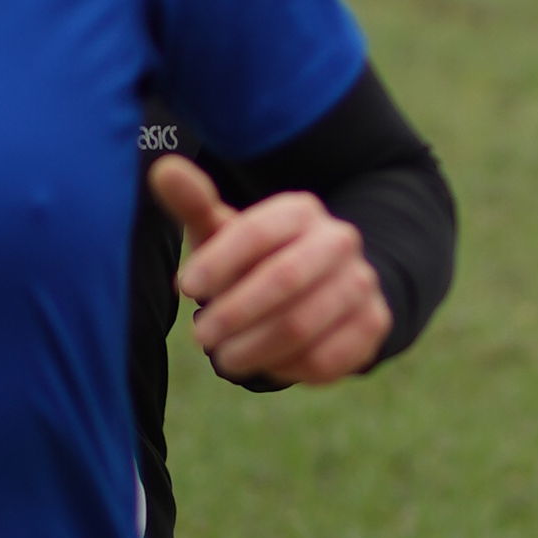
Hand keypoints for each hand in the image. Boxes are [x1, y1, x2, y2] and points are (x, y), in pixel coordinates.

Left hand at [150, 160, 390, 390]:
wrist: (325, 288)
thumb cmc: (256, 261)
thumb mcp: (225, 232)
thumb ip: (194, 204)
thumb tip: (163, 170)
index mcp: (300, 211)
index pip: (256, 232)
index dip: (217, 263)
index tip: (186, 287)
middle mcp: (339, 241)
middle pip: (284, 279)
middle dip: (234, 312)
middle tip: (200, 336)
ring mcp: (361, 282)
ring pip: (302, 325)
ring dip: (254, 348)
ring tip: (226, 357)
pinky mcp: (374, 323)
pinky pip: (325, 357)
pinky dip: (287, 367)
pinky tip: (267, 363)